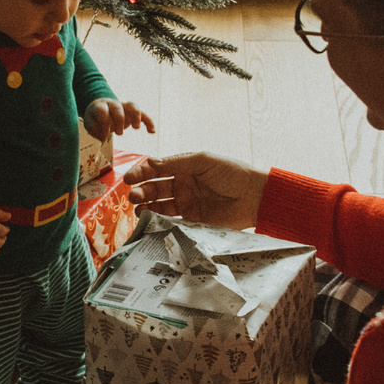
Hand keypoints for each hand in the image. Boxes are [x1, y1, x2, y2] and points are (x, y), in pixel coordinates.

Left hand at [84, 98, 157, 140]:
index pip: (102, 110)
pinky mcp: (132, 113)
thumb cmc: (95, 119)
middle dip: (119, 119)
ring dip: (135, 116)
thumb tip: (104, 137)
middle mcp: (113, 104)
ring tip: (136, 128)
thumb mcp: (90, 125)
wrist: (101, 110)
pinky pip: (143, 114)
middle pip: (117, 107)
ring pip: (132, 106)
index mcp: (100, 106)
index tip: (103, 137)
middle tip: (119, 133)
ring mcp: (124, 107)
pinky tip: (152, 131)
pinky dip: (148, 121)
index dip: (103, 123)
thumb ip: (95, 130)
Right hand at [124, 150, 265, 228]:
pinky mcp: (192, 222)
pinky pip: (171, 223)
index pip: (156, 170)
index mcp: (183, 168)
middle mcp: (182, 186)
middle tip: (133, 196)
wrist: (254, 197)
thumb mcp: (203, 161)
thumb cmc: (232, 173)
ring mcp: (186, 205)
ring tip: (138, 209)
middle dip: (141, 191)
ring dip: (146, 207)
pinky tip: (150, 221)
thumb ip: (177, 162)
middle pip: (154, 189)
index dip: (141, 173)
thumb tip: (150, 162)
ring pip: (159, 206)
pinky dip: (159, 222)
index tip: (129, 178)